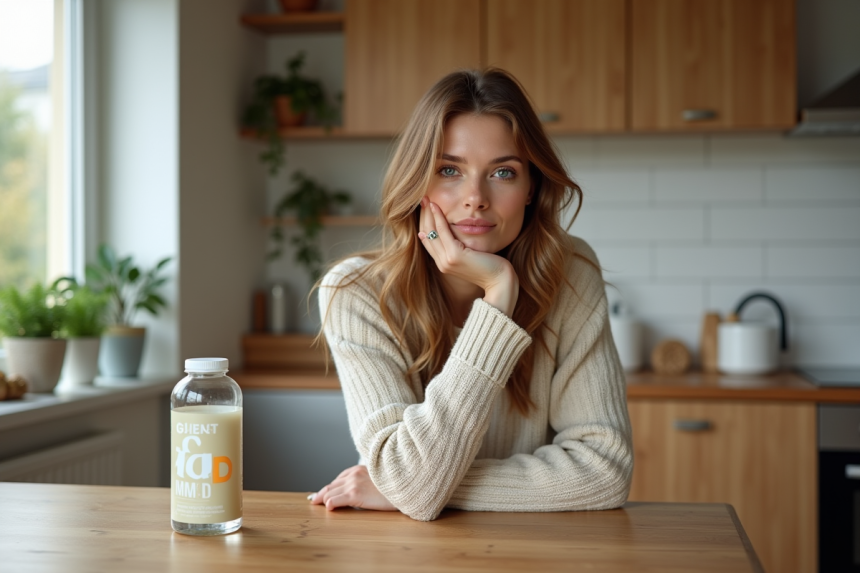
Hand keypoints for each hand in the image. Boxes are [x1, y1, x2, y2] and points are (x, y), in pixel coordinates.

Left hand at [309, 465, 397, 511]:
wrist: (404, 485)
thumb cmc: (395, 484)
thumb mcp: (378, 478)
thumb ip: (366, 481)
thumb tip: (360, 492)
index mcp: (359, 469)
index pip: (339, 479)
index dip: (330, 487)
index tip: (324, 493)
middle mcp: (354, 474)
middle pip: (331, 485)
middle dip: (322, 493)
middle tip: (314, 500)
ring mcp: (353, 483)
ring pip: (330, 492)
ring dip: (323, 499)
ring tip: (318, 505)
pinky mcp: (355, 494)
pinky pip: (336, 500)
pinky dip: (330, 504)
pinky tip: (328, 508)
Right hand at [418, 198, 518, 315]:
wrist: (500, 281)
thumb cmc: (491, 268)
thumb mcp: (472, 256)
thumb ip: (461, 247)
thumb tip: (454, 234)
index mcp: (444, 264)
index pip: (429, 241)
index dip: (425, 223)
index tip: (425, 208)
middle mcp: (442, 263)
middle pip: (426, 235)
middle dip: (423, 216)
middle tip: (422, 199)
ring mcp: (447, 260)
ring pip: (431, 232)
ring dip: (427, 214)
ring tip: (426, 199)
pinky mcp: (454, 256)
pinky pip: (443, 232)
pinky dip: (438, 218)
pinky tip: (436, 206)